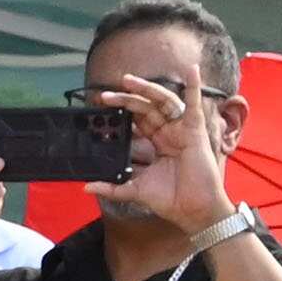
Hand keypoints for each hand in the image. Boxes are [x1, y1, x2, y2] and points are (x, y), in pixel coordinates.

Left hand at [86, 73, 235, 232]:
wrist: (191, 210)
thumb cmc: (169, 199)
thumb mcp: (133, 190)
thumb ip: (111, 187)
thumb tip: (86, 187)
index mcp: (155, 143)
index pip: (135, 122)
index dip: (120, 114)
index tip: (100, 109)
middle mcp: (168, 133)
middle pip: (145, 109)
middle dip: (125, 100)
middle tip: (104, 96)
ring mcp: (181, 130)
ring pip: (163, 102)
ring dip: (146, 89)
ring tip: (128, 80)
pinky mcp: (195, 131)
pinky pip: (194, 105)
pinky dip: (194, 87)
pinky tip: (192, 70)